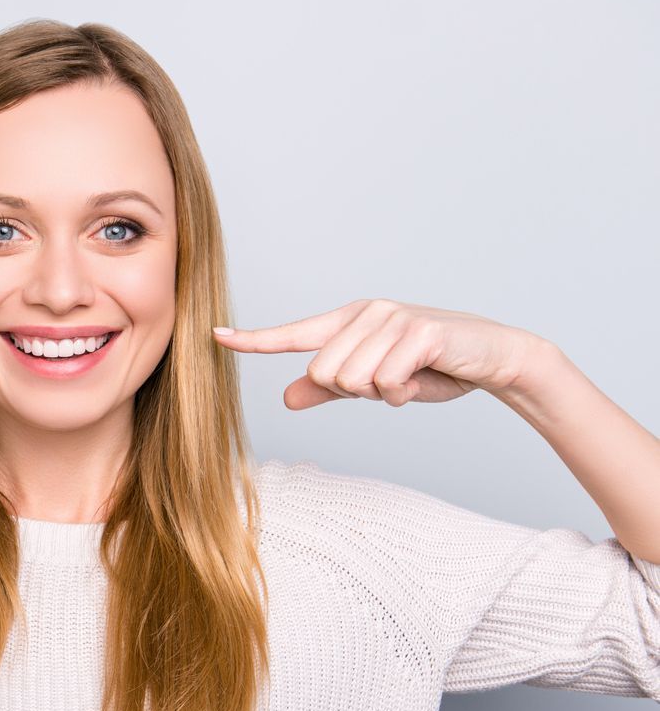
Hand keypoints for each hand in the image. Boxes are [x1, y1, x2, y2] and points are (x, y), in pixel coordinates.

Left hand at [213, 298, 542, 410]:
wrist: (493, 358)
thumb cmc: (432, 368)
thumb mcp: (375, 383)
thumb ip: (330, 390)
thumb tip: (285, 397)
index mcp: (349, 322)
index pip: (293, 334)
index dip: (254, 339)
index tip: (216, 336)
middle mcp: (366, 313)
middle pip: (324, 374)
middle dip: (355, 392)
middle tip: (390, 383)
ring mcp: (392, 318)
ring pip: (353, 380)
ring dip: (382, 394)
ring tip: (408, 379)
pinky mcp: (419, 331)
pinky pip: (386, 381)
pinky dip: (403, 393)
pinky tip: (423, 379)